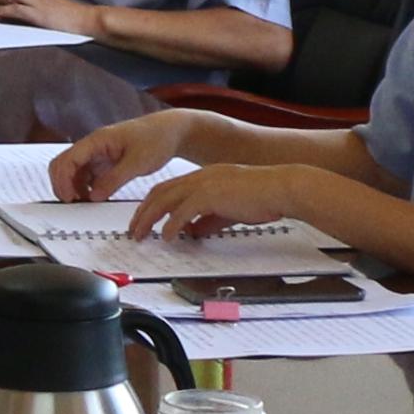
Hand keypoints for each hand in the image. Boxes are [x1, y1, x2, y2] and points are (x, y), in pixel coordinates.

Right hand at [49, 110, 197, 201]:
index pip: (69, 159)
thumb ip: (114, 179)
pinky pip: (87, 174)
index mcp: (98, 140)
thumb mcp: (137, 162)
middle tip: (71, 203)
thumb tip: (93, 196)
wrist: (172, 132)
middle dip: (62, 183)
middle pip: (64, 163)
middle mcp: (94, 145)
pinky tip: (94, 197)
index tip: (69, 198)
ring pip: (73, 170)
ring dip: (73, 186)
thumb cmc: (156, 139)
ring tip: (84, 203)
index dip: (64, 180)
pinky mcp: (105, 161)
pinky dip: (85, 187)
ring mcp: (98, 153)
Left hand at [126, 162, 305, 238]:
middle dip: (142, 213)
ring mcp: (204, 184)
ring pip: (165, 200)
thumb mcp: (228, 210)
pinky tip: (167, 236)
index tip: (142, 219)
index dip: (151, 204)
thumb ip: (208, 219)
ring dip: (149, 218)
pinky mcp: (211, 195)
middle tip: (133, 230)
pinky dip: (171, 224)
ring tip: (140, 234)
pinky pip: (183, 211)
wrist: (280, 189)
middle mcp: (199, 177)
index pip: (168, 189)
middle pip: (159, 193)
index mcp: (202, 177)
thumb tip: (192, 232)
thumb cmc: (261, 198)